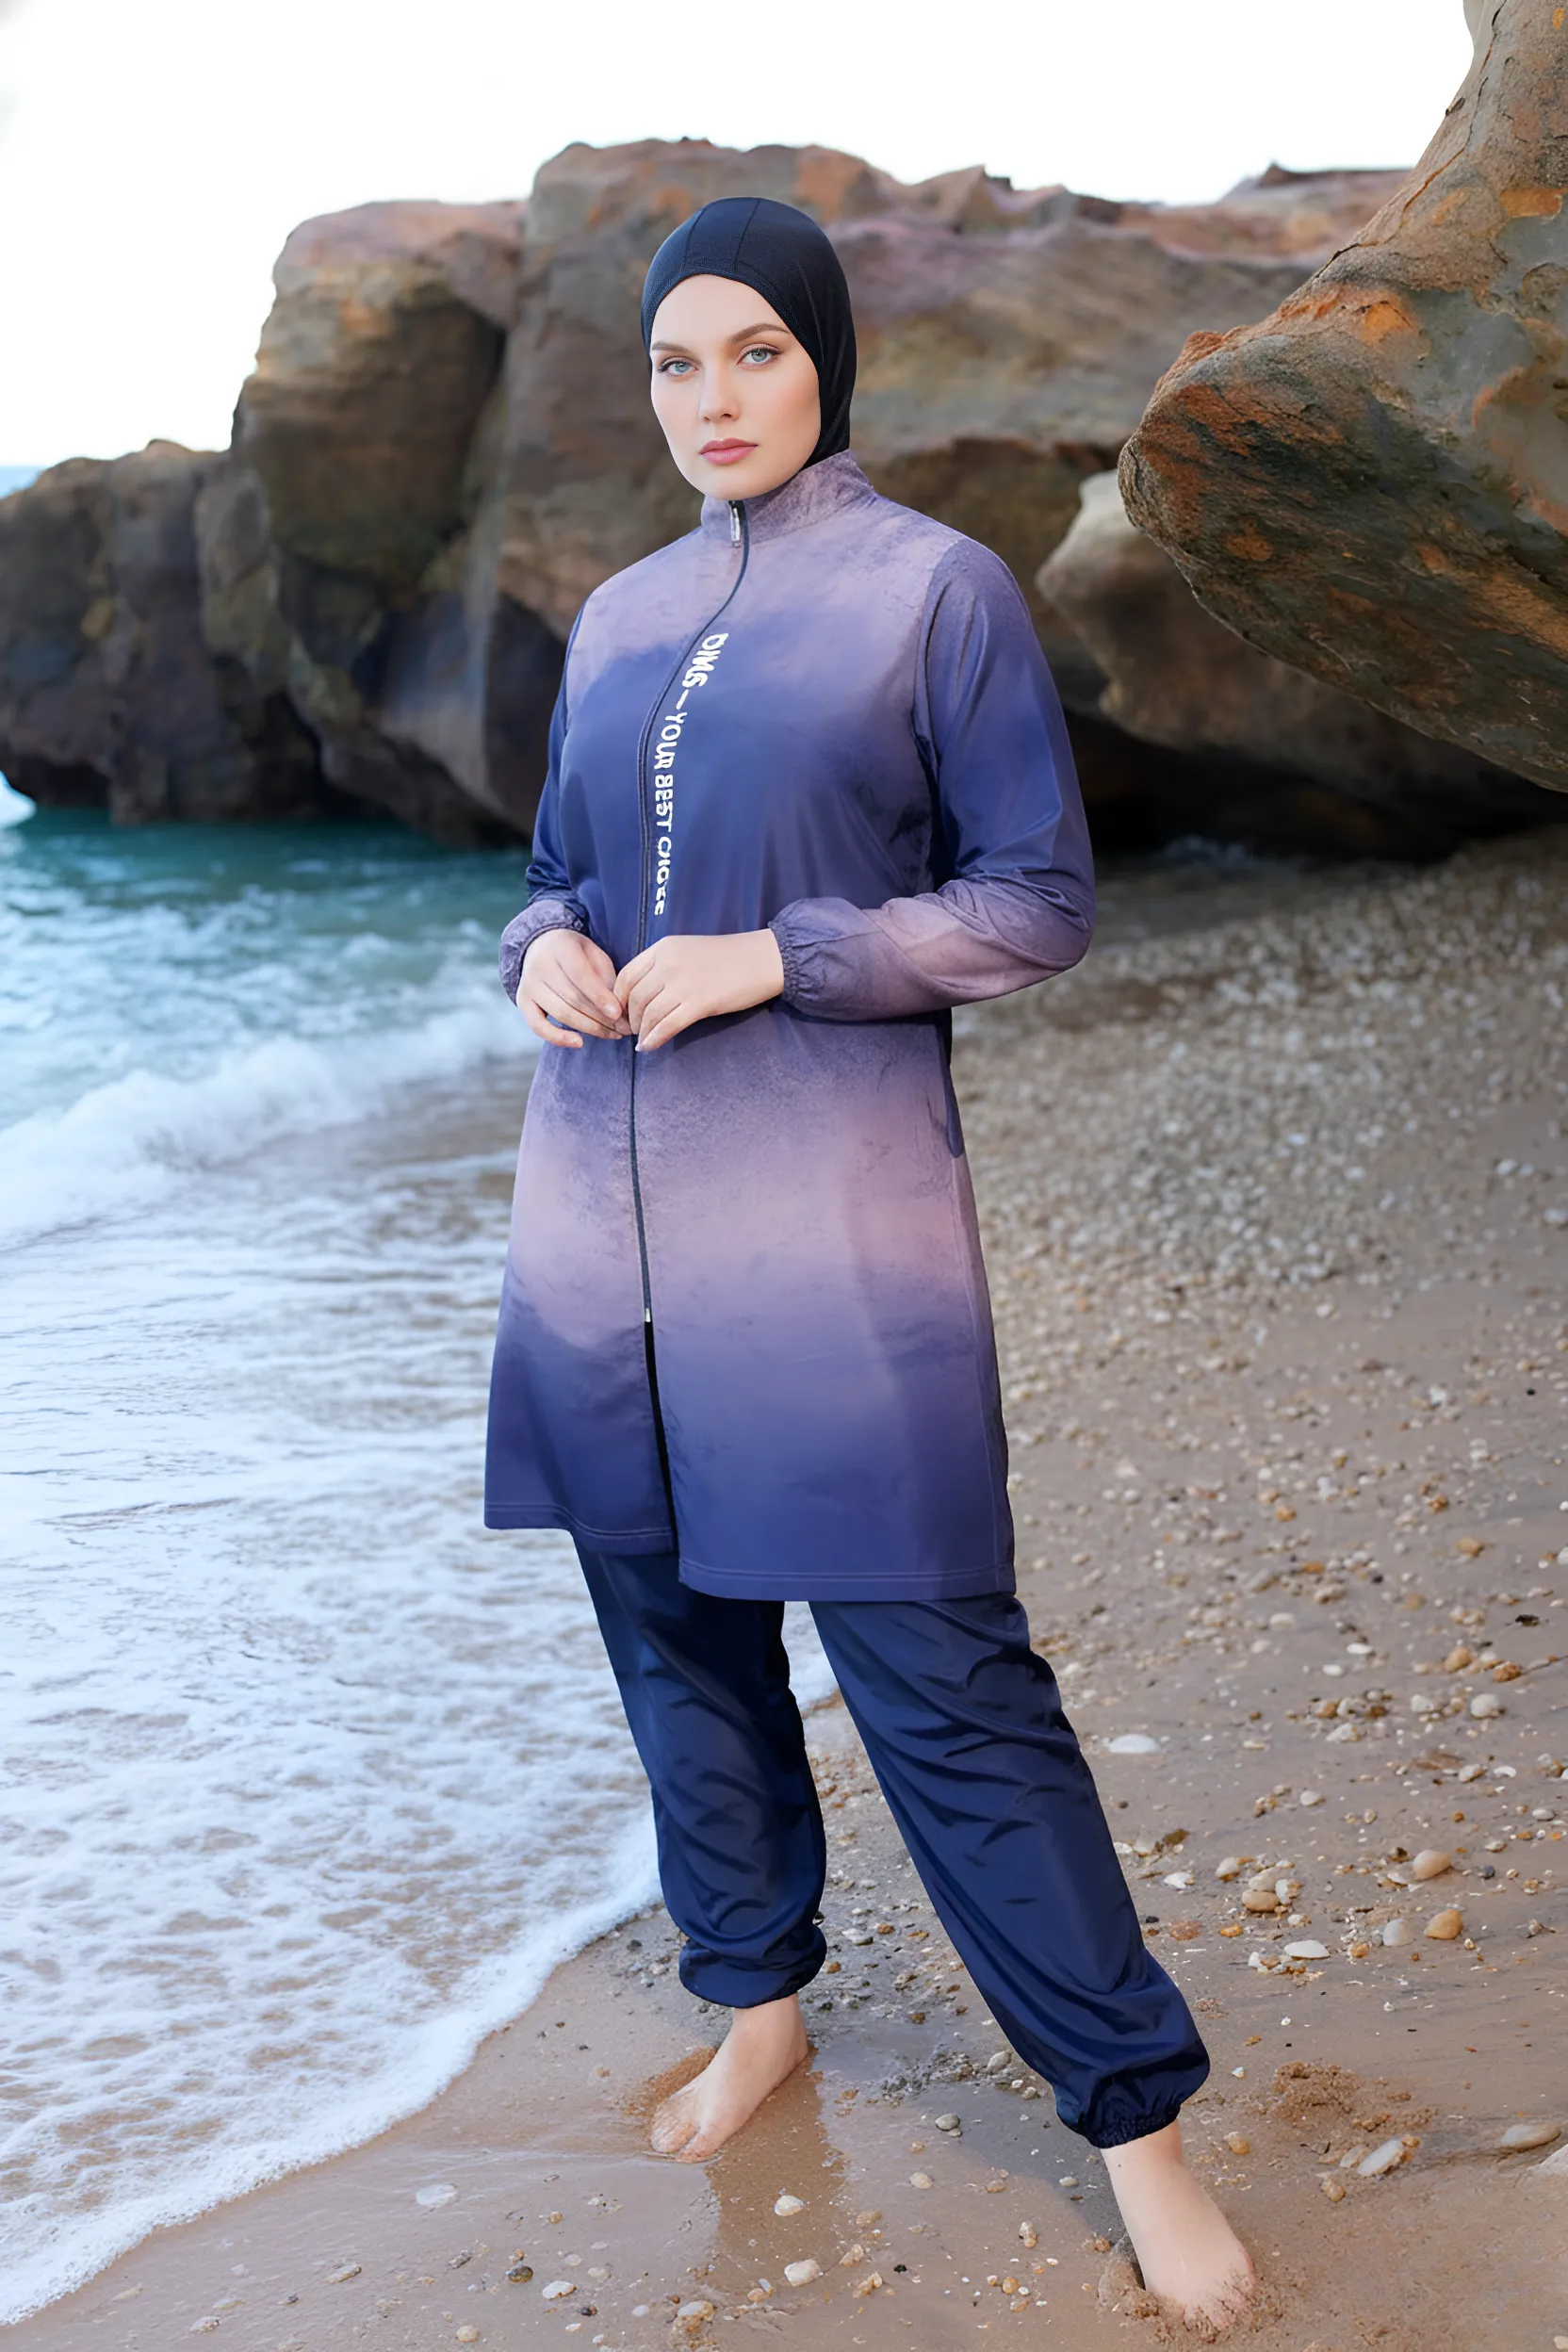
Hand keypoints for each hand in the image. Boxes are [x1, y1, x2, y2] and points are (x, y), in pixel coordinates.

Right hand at [517, 928, 630, 1047]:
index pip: (580, 975)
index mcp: (561, 947)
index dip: (599, 996)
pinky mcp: (522, 1001)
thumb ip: (606, 979)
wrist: (543, 946)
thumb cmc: (577, 955)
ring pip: (560, 1013)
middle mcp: (540, 965)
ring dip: (589, 1028)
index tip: (618, 1014)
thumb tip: (619, 1011)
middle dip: (600, 1017)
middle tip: (622, 1029)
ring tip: (612, 1034)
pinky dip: (558, 1038)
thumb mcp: (594, 956)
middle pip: (572, 998)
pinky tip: (579, 1043)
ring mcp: (528, 984)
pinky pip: (538, 1026)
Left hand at [616, 930, 784, 1051]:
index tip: (621, 1012)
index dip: (619, 999)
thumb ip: (663, 965)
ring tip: (641, 1040)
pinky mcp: (699, 1003)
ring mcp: (683, 984)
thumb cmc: (728, 956)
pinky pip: (667, 1026)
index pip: (627, 976)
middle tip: (632, 1031)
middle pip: (635, 997)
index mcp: (663, 948)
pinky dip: (655, 1039)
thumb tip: (642, 992)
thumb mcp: (687, 950)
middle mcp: (668, 964)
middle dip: (629, 1018)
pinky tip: (651, 1047)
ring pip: (649, 1013)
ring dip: (642, 1031)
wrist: (764, 959)